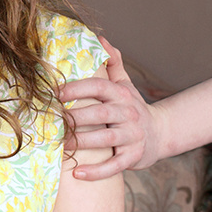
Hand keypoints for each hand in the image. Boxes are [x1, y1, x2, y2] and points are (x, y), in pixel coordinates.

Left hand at [59, 37, 164, 179]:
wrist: (160, 133)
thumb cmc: (132, 107)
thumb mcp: (124, 85)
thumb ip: (112, 63)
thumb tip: (99, 38)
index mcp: (121, 94)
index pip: (98, 86)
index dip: (76, 88)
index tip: (54, 92)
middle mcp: (129, 113)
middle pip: (99, 113)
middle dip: (75, 117)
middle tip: (51, 122)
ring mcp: (133, 136)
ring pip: (105, 139)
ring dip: (81, 143)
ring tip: (59, 146)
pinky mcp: (134, 157)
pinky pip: (115, 165)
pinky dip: (96, 171)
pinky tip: (77, 173)